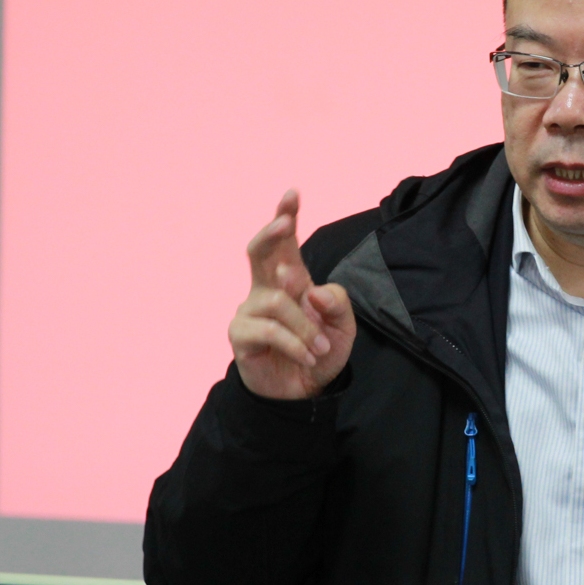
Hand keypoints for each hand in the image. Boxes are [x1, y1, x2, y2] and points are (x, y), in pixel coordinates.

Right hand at [229, 189, 355, 400]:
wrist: (305, 391)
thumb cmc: (321, 351)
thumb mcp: (342, 327)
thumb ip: (336, 303)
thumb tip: (310, 289)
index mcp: (292, 278)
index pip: (285, 242)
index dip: (286, 216)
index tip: (293, 193)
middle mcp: (267, 288)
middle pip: (259, 250)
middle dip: (272, 233)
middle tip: (287, 223)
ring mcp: (251, 310)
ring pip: (277, 300)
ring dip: (304, 326)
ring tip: (319, 347)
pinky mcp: (241, 334)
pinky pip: (268, 329)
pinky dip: (294, 343)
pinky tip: (308, 356)